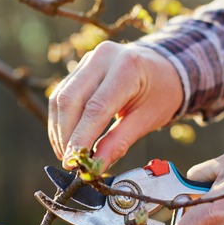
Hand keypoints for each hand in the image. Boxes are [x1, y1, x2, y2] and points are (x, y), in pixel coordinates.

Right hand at [48, 41, 182, 169]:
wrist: (164, 68)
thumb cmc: (161, 93)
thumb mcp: (147, 120)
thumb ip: (119, 142)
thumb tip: (96, 166)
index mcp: (128, 67)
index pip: (96, 107)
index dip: (81, 137)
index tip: (73, 161)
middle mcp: (104, 57)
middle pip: (71, 99)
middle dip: (66, 135)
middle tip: (69, 162)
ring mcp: (90, 59)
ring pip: (61, 97)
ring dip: (59, 130)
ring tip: (66, 154)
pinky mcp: (81, 66)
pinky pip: (62, 94)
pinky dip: (60, 120)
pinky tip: (65, 139)